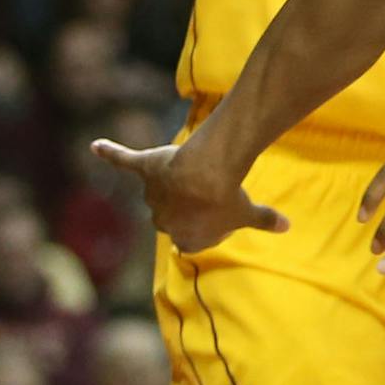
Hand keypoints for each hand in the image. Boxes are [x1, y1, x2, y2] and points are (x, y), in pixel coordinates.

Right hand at [89, 131, 287, 252]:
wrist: (209, 173)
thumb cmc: (228, 198)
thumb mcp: (250, 212)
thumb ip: (266, 220)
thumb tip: (288, 226)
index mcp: (186, 239)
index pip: (193, 236)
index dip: (208, 222)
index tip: (222, 210)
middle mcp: (163, 222)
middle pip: (173, 215)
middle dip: (187, 204)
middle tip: (210, 191)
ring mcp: (152, 196)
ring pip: (158, 190)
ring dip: (170, 182)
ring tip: (197, 171)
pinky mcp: (145, 170)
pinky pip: (124, 161)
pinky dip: (111, 153)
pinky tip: (97, 145)